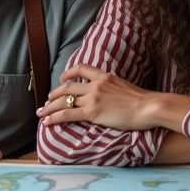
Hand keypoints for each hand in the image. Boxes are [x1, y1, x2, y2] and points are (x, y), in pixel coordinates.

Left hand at [38, 64, 158, 130]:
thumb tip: (108, 94)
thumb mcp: (124, 86)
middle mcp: (96, 84)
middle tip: (46, 101)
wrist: (148, 107)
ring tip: (41, 112)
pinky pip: (68, 114)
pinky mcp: (92, 112)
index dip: (69, 73)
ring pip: (64, 100)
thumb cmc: (142, 101)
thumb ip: (112, 87)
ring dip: (49, 107)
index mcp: (104, 76)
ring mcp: (93, 98)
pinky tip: (47, 121)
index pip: (81, 68)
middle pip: (68, 87)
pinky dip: (54, 117)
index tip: (62, 79)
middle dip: (54, 94)